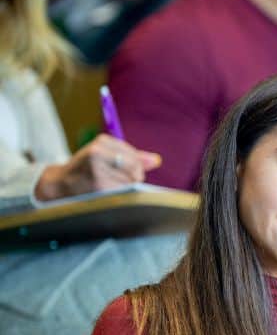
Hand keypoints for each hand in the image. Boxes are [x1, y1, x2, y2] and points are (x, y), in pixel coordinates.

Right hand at [34, 134, 160, 200]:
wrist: (61, 183)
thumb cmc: (88, 168)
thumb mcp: (107, 154)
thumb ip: (134, 156)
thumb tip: (157, 161)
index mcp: (101, 141)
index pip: (134, 156)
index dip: (138, 166)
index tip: (130, 171)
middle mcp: (97, 153)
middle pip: (135, 168)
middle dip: (135, 176)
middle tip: (123, 180)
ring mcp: (97, 170)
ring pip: (130, 181)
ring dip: (127, 186)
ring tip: (112, 184)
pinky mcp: (98, 186)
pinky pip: (123, 191)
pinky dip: (121, 193)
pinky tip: (109, 191)